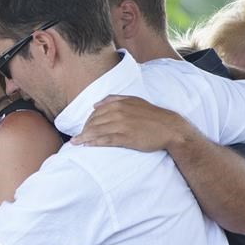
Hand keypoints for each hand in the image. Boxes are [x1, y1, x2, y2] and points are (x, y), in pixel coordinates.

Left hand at [71, 95, 190, 151]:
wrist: (169, 127)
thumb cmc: (151, 115)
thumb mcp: (134, 101)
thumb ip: (114, 100)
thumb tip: (96, 104)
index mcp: (119, 103)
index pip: (95, 113)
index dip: (87, 121)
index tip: (83, 128)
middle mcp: (118, 113)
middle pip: (94, 122)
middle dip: (84, 130)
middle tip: (78, 138)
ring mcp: (121, 125)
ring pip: (97, 131)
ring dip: (84, 137)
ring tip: (75, 143)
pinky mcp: (125, 137)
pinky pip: (105, 140)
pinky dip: (94, 142)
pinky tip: (87, 145)